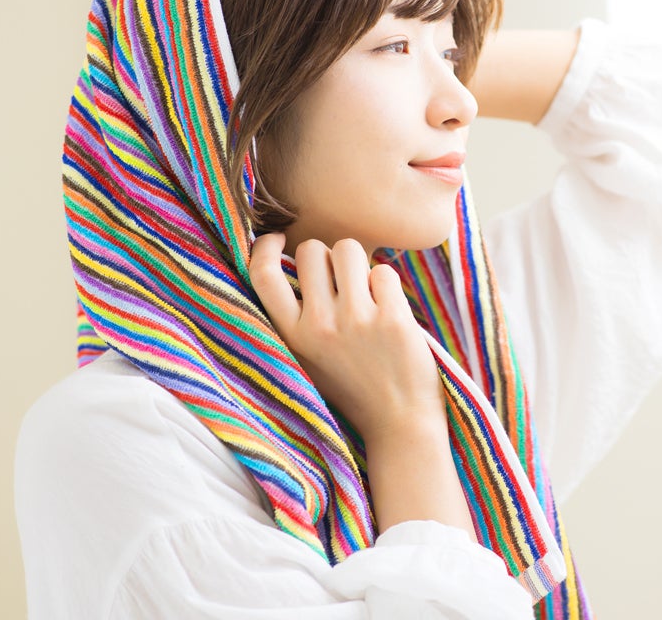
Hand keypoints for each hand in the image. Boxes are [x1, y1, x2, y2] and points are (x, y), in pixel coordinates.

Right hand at [248, 233, 446, 442]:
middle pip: (311, 251)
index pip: (262, 274)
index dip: (265, 246)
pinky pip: (384, 270)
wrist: (399, 424)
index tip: (276, 238)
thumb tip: (289, 260)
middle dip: (327, 257)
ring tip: (366, 290)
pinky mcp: (393, 318)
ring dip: (358, 262)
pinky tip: (389, 309)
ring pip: (349, 249)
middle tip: (341, 281)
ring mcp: (356, 320)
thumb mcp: (306, 358)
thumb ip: (295, 318)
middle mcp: (319, 325)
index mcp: (291, 336)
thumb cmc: (352, 386)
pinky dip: (387, 284)